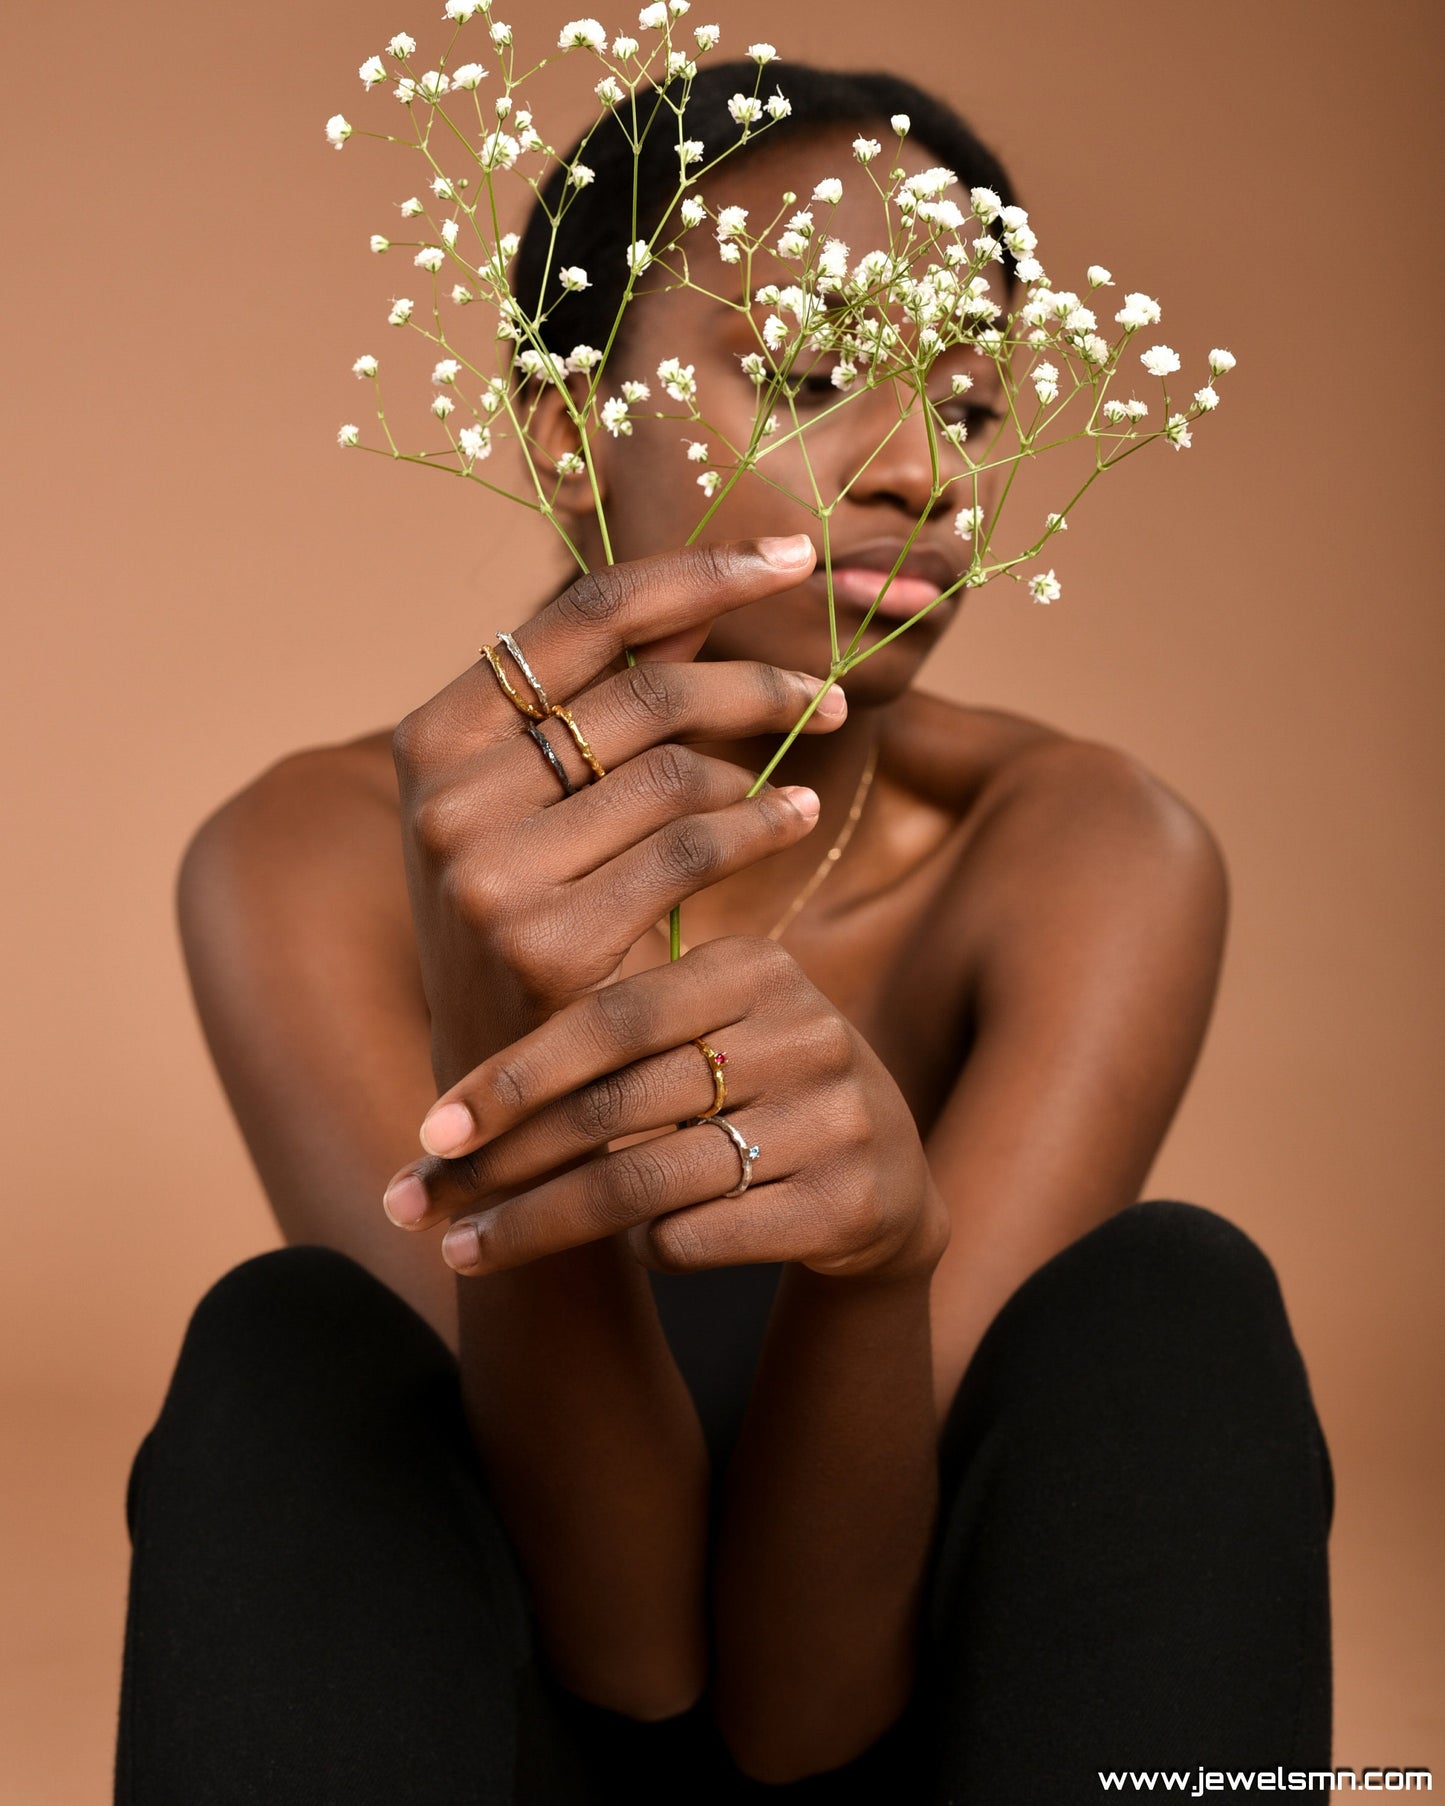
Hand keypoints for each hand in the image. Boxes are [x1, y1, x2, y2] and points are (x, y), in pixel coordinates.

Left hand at [381, 936, 952, 1284]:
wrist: (884, 1183)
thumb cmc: (750, 1097)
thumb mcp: (703, 1036)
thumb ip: (605, 1036)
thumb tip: (447, 1099)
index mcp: (757, 967)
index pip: (611, 1017)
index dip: (515, 1075)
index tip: (433, 1131)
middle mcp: (805, 1031)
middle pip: (618, 1106)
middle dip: (505, 1163)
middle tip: (417, 1205)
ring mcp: (836, 1118)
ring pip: (649, 1183)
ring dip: (541, 1224)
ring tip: (468, 1251)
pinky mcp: (852, 1202)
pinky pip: (702, 1235)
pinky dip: (648, 1249)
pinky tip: (626, 1254)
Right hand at [390, 535, 843, 1090]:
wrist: (497, 1089)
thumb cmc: (526, 925)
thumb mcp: (533, 807)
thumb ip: (598, 708)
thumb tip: (697, 608)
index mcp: (435, 736)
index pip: (582, 614)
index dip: (696, 572)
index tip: (789, 556)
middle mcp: (446, 797)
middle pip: (643, 690)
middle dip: (757, 680)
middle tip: (832, 691)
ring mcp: (490, 872)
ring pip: (675, 768)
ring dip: (761, 758)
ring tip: (801, 771)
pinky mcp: (548, 942)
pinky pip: (694, 846)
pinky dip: (764, 822)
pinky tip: (796, 815)